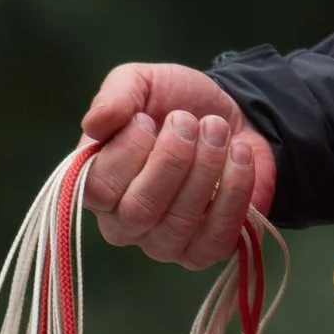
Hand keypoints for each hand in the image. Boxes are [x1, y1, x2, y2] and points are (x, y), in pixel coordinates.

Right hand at [78, 60, 276, 266]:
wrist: (233, 115)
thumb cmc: (177, 103)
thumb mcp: (142, 82)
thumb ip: (116, 96)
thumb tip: (94, 123)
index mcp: (99, 184)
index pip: (98, 190)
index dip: (126, 153)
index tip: (147, 118)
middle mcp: (125, 222)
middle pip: (139, 210)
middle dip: (172, 159)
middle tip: (190, 122)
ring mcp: (164, 243)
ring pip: (179, 224)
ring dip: (206, 168)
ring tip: (218, 129)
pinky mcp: (205, 251)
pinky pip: (217, 238)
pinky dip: (235, 191)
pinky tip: (240, 155)